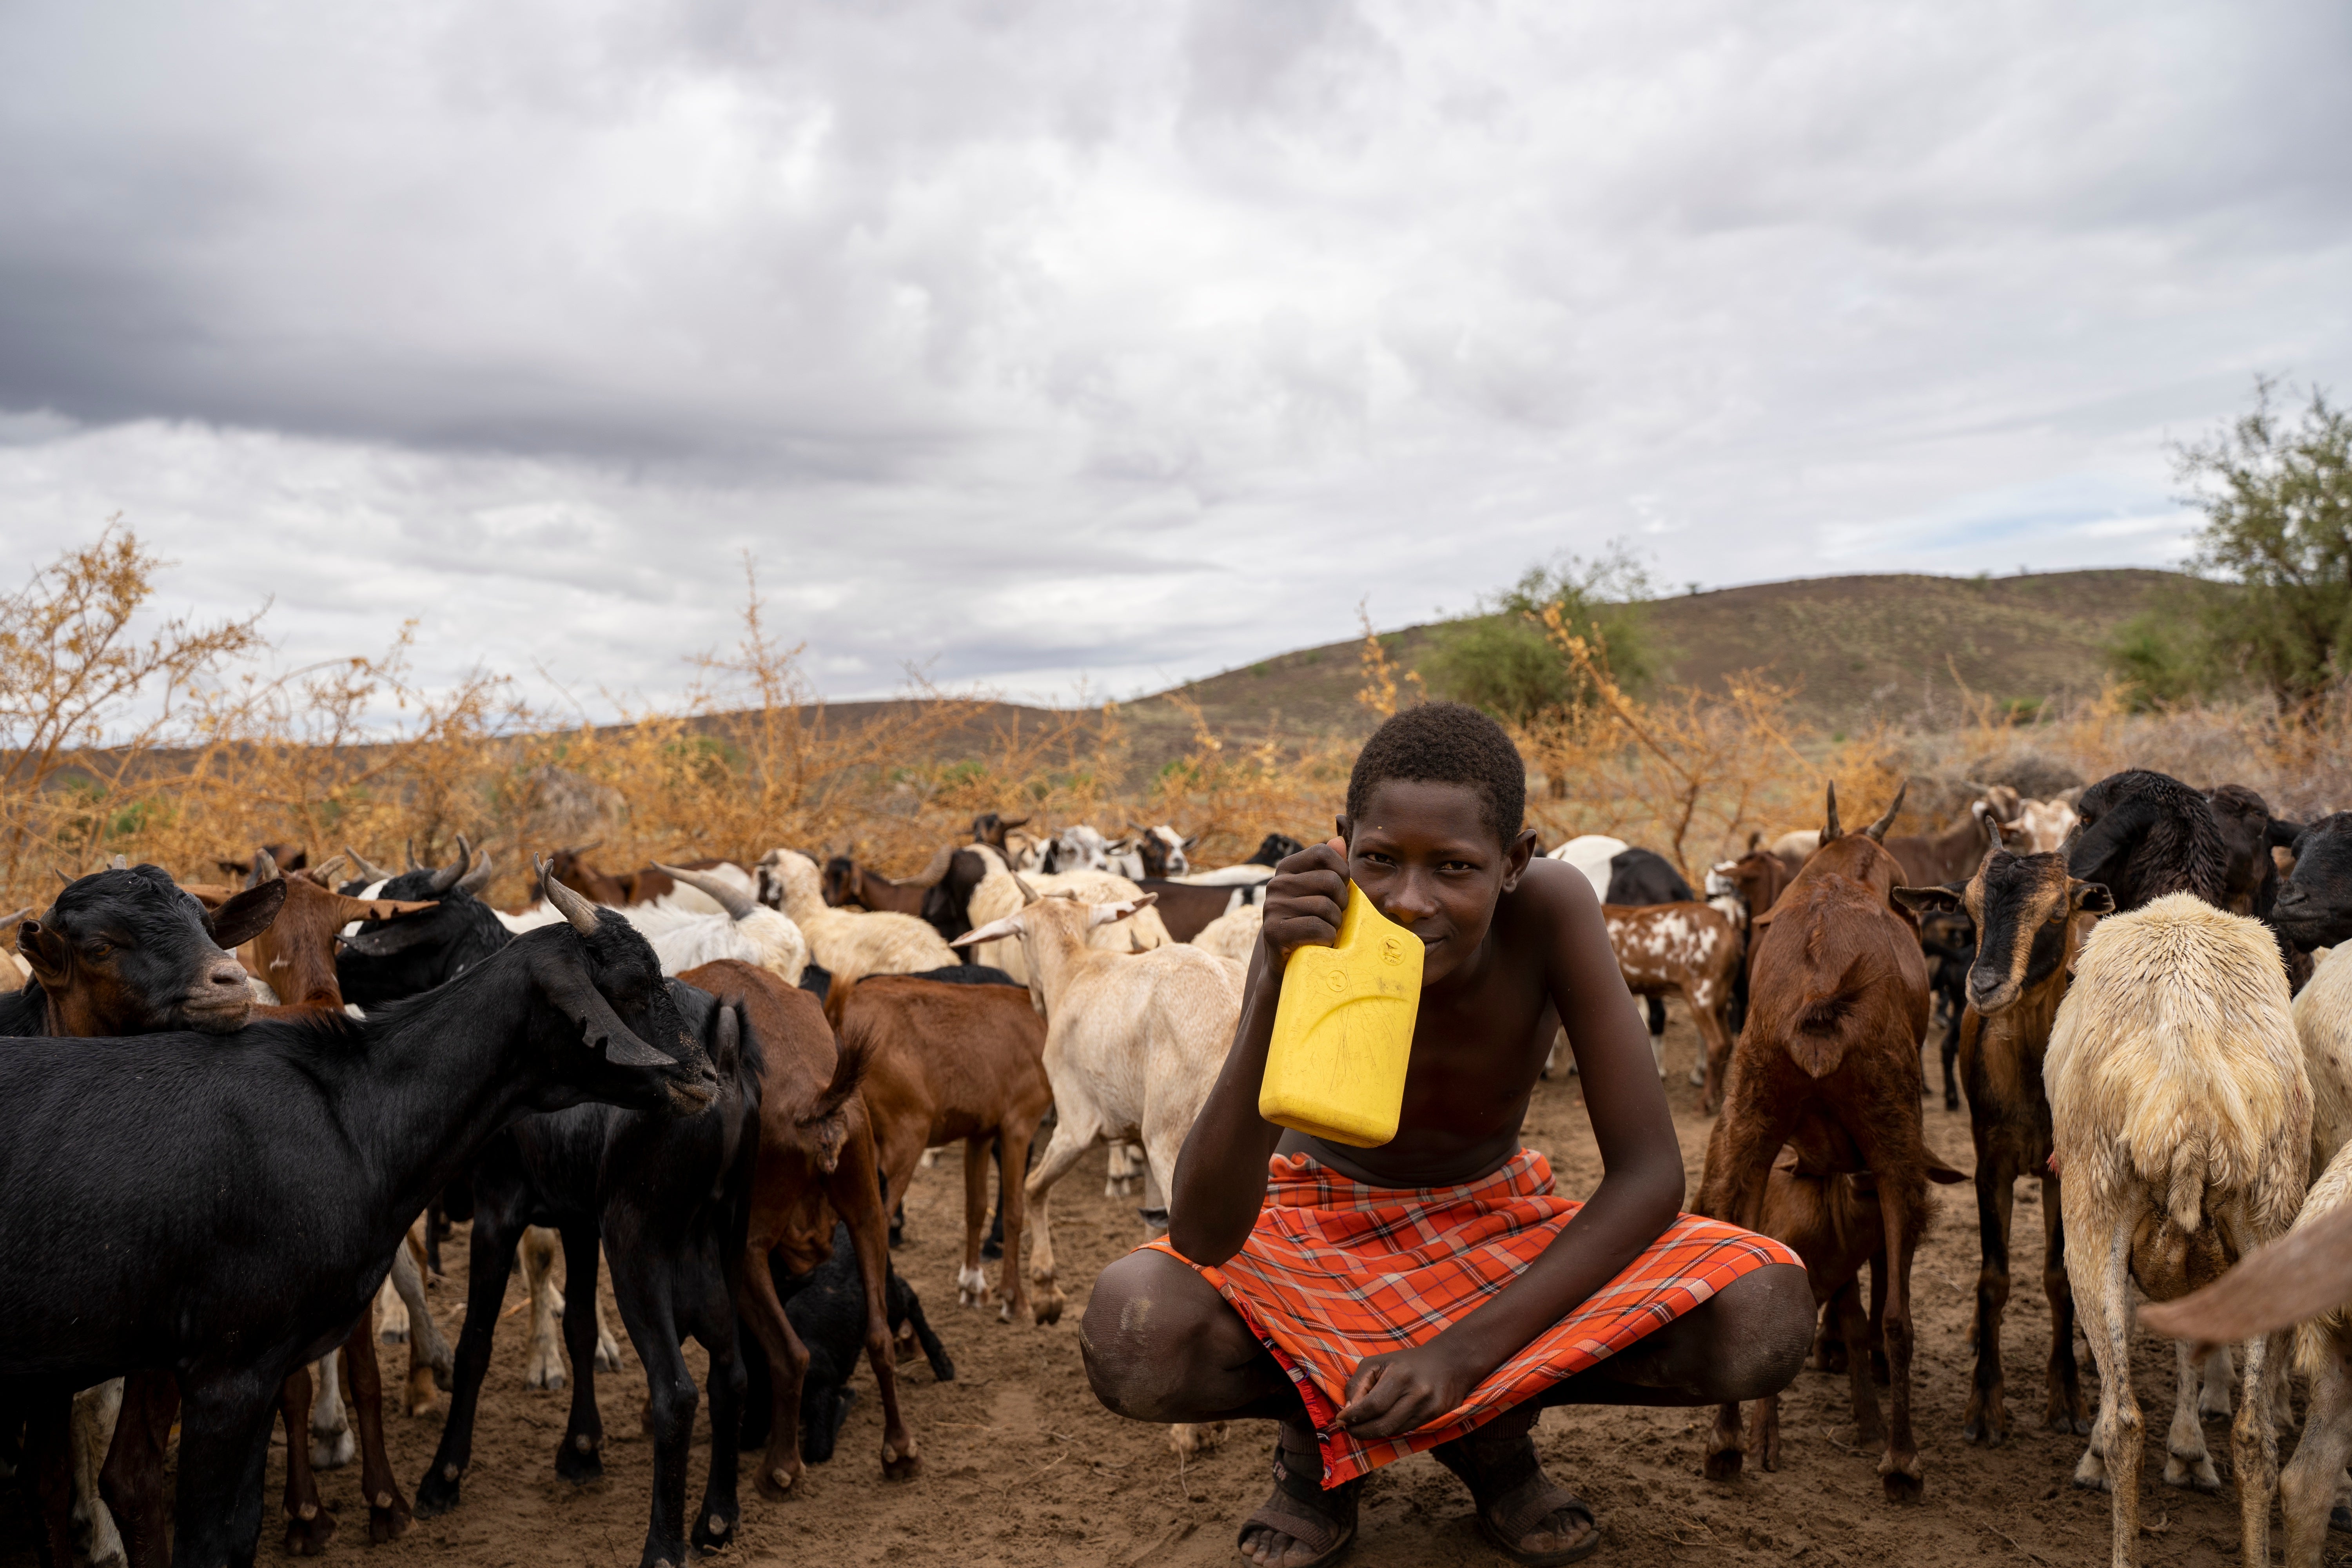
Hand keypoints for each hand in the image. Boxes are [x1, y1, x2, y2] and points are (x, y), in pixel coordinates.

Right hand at [1259, 836, 1348, 966]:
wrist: (1289, 964)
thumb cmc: (1311, 923)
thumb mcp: (1322, 892)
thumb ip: (1332, 866)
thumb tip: (1338, 839)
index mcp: (1286, 868)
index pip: (1323, 852)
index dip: (1342, 871)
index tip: (1340, 891)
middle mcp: (1275, 884)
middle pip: (1329, 880)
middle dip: (1342, 903)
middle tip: (1334, 917)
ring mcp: (1271, 907)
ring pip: (1326, 907)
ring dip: (1335, 925)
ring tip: (1326, 931)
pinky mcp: (1273, 931)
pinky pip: (1318, 928)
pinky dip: (1328, 939)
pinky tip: (1320, 943)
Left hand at [1336, 1339, 1480, 1439]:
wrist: (1449, 1363)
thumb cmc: (1406, 1362)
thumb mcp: (1377, 1362)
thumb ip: (1358, 1383)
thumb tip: (1348, 1409)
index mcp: (1401, 1376)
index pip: (1373, 1405)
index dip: (1354, 1416)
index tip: (1341, 1420)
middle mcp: (1418, 1394)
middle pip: (1383, 1424)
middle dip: (1360, 1431)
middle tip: (1347, 1429)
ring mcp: (1430, 1409)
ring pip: (1394, 1431)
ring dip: (1373, 1433)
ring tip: (1361, 1427)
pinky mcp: (1437, 1418)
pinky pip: (1406, 1431)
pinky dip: (1390, 1430)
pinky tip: (1381, 1424)